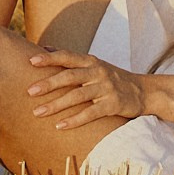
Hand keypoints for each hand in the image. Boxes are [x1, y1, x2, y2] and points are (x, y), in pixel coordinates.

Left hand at [26, 48, 150, 129]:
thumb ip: (71, 59)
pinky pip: (91, 113)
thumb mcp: (94, 64)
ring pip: (77, 96)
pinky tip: (60, 126)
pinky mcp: (113, 104)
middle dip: (48, 84)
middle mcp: (98, 72)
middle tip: (29, 91)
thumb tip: (43, 48)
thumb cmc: (111, 78)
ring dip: (56, 105)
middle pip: (70, 76)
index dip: (49, 58)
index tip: (31, 61)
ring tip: (38, 112)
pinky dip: (74, 120)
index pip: (67, 57)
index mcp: (91, 61)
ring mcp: (106, 88)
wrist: (144, 91)